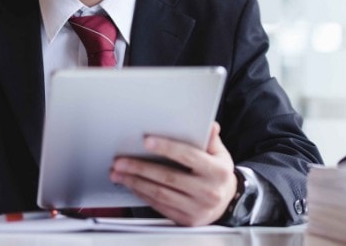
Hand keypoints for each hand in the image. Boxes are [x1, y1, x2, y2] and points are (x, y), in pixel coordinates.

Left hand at [111, 122, 236, 225]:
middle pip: (168, 177)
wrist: (226, 203)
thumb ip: (211, 140)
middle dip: (141, 168)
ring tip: (119, 173)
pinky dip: (142, 194)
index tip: (146, 141)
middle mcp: (208, 191)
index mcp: (217, 171)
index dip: (166, 148)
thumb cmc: (218, 174)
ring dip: (136, 182)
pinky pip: (159, 205)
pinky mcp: (185, 219)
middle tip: (121, 161)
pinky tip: (132, 185)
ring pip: (160, 193)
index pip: (188, 156)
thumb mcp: (220, 154)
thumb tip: (210, 125)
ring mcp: (196, 208)